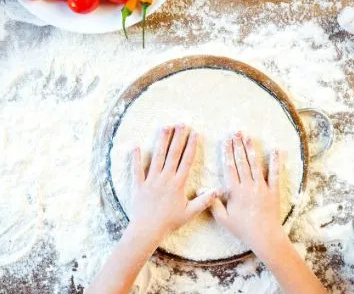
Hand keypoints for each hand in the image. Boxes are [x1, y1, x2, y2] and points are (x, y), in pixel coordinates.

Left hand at [127, 125, 217, 243]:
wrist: (148, 229)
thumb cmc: (169, 222)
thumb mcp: (190, 213)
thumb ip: (204, 201)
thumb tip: (218, 191)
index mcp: (178, 184)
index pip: (187, 160)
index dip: (191, 146)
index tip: (195, 133)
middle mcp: (165, 178)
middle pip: (173, 154)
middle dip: (178, 137)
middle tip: (181, 124)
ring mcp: (151, 180)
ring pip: (157, 157)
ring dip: (161, 141)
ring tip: (165, 127)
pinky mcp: (139, 185)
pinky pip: (136, 169)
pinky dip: (135, 158)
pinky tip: (136, 146)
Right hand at [210, 133, 287, 259]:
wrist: (265, 237)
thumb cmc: (243, 229)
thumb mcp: (224, 219)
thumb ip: (213, 203)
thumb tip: (202, 189)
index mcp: (236, 191)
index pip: (230, 167)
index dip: (227, 153)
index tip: (225, 141)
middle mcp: (249, 186)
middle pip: (242, 162)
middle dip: (237, 146)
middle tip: (235, 132)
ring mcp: (262, 187)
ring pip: (255, 165)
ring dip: (251, 149)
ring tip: (247, 136)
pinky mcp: (273, 191)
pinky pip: (274, 174)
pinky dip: (275, 162)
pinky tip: (275, 150)